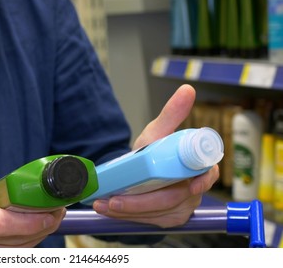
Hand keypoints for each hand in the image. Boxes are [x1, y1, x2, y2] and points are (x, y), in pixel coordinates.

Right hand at [0, 130, 65, 246]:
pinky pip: (2, 258)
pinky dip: (20, 249)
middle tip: (56, 215)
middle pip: (10, 241)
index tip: (50, 213)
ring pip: (9, 253)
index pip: (1, 224)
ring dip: (33, 240)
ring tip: (48, 223)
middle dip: (39, 230)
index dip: (29, 223)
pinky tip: (31, 235)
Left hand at [93, 84, 219, 227]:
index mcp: (199, 168)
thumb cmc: (155, 151)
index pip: (206, 176)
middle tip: (114, 199)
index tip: (186, 186)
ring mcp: (182, 208)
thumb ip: (172, 114)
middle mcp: (194, 190)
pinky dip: (127, 217)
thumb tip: (187, 89)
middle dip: (141, 202)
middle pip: (173, 200)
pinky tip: (110, 211)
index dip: (198, 182)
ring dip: (128, 211)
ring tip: (103, 204)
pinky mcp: (168, 219)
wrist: (140, 170)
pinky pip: (149, 221)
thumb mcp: (159, 133)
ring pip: (157, 213)